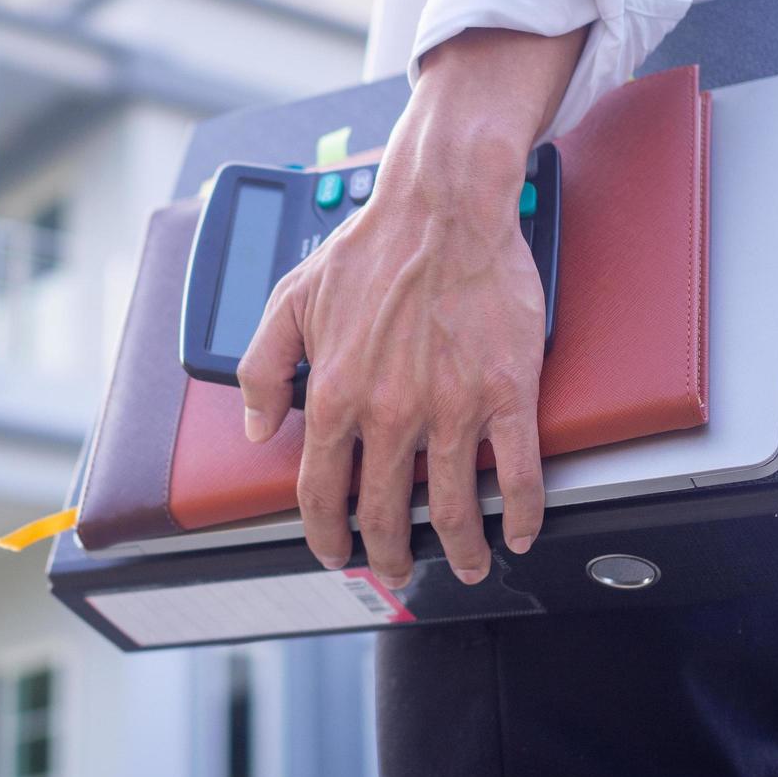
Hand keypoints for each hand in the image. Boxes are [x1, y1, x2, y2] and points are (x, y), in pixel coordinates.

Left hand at [237, 27, 585, 587]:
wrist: (442, 207)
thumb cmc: (371, 248)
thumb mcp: (290, 301)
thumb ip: (263, 369)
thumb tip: (259, 428)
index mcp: (335, 395)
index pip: (321, 493)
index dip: (325, 536)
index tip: (335, 552)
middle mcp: (390, 411)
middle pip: (384, 514)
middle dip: (389, 556)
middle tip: (397, 569)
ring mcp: (452, 407)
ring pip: (451, 508)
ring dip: (458, 550)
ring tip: (465, 565)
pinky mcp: (506, 392)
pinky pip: (517, 472)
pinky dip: (518, 514)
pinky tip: (516, 531)